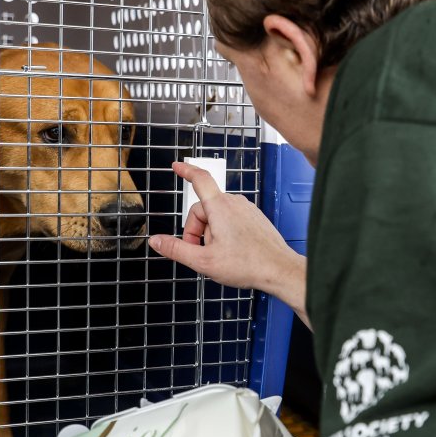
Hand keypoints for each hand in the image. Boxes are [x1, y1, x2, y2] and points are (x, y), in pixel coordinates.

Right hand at [149, 161, 308, 320]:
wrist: (279, 270)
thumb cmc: (248, 264)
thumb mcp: (203, 261)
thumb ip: (176, 249)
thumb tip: (156, 241)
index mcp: (220, 208)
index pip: (200, 179)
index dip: (186, 171)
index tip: (177, 166)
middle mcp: (234, 203)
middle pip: (203, 208)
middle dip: (196, 229)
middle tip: (200, 252)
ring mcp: (246, 209)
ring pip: (217, 216)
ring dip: (210, 233)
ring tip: (219, 255)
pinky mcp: (254, 217)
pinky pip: (231, 219)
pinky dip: (224, 233)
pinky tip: (231, 252)